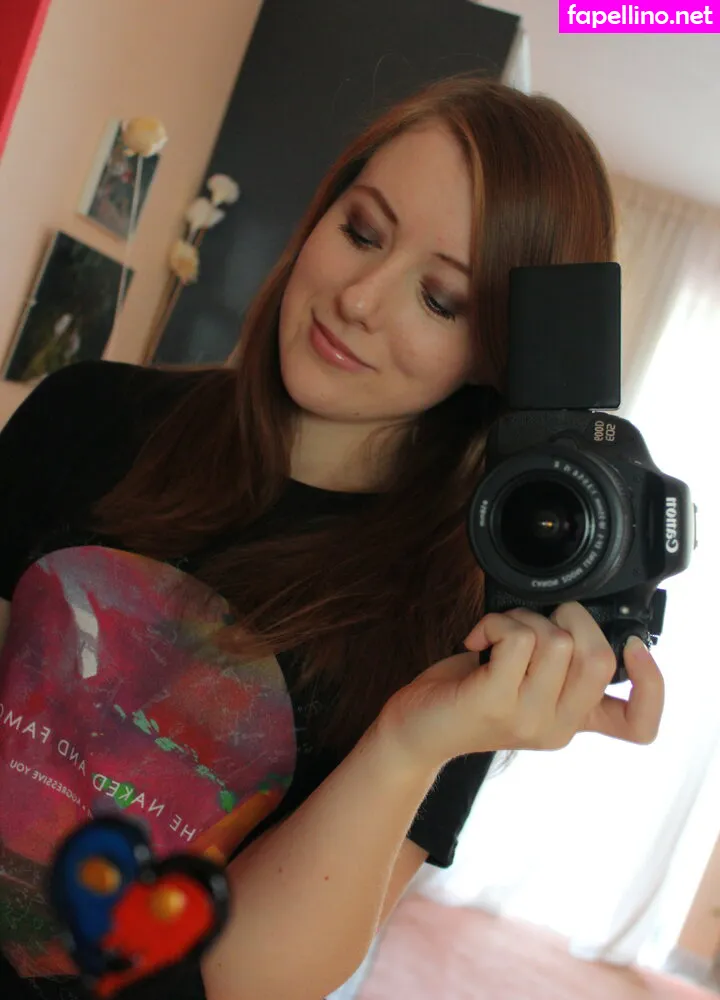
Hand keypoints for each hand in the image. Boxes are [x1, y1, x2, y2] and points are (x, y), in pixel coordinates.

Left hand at [380, 602, 664, 770]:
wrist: (414, 729)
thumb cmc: (467, 694)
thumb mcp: (525, 683)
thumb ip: (560, 663)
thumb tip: (578, 615)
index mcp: (572, 720)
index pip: (639, 724)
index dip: (652, 684)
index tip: (632, 648)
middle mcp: (557, 726)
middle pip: (597, 655)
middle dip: (566, 617)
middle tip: (531, 623)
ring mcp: (526, 718)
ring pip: (555, 640)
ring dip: (521, 619)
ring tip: (496, 636)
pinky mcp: (493, 702)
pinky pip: (517, 638)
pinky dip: (496, 623)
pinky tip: (477, 640)